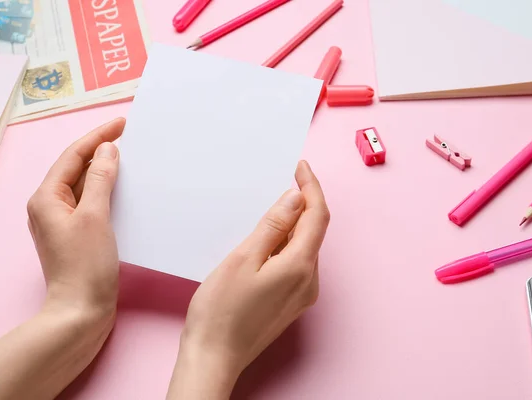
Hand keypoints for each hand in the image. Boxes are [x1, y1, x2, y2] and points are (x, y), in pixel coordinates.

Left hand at [0, 119, 126, 399]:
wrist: (82, 310)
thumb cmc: (85, 266)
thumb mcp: (95, 216)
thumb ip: (101, 179)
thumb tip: (107, 150)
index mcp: (46, 198)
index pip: (73, 156)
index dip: (98, 136)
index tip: (121, 123)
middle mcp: (50, 206)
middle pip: (77, 168)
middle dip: (101, 151)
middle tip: (127, 136)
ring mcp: (63, 222)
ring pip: (85, 186)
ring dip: (105, 171)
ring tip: (129, 158)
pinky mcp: (76, 235)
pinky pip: (92, 203)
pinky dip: (107, 192)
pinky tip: (124, 190)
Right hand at [168, 161, 329, 398]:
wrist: (213, 357)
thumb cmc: (220, 311)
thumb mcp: (243, 258)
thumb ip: (273, 226)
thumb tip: (296, 198)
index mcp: (299, 266)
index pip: (317, 215)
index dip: (311, 187)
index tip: (301, 167)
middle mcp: (309, 281)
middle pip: (314, 231)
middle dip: (303, 204)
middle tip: (284, 179)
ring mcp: (302, 295)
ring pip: (305, 247)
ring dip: (293, 225)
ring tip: (270, 209)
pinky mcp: (291, 303)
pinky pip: (297, 264)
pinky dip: (287, 245)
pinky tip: (267, 241)